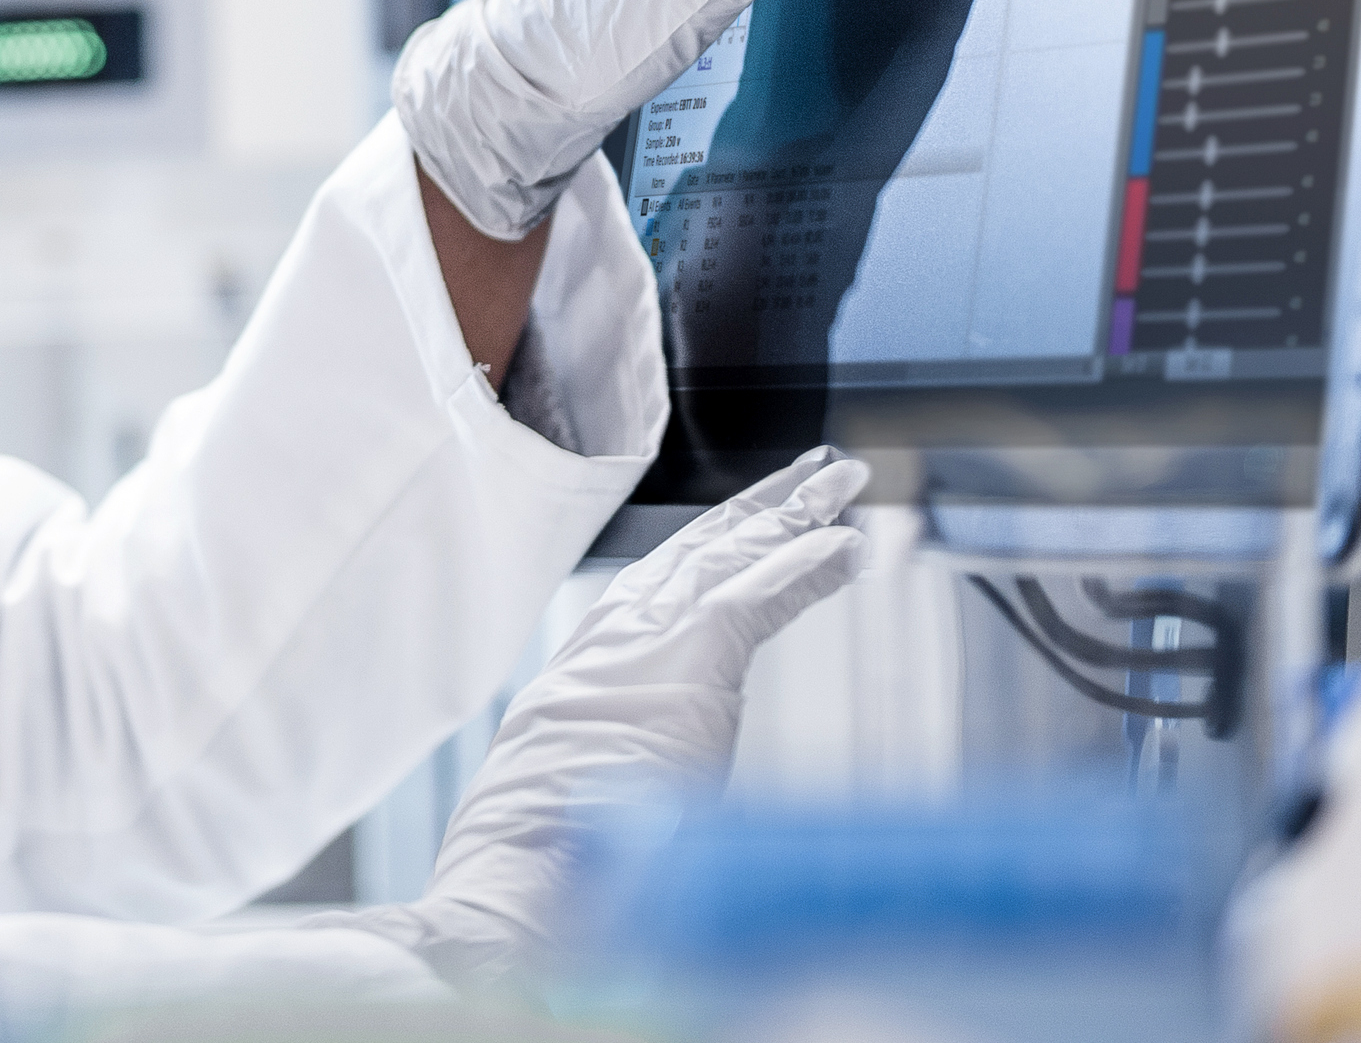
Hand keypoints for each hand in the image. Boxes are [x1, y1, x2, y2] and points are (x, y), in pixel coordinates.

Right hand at [350, 450, 870, 989]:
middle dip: (753, 513)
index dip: (705, 557)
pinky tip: (847, 546)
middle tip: (811, 475)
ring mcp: (642, 649)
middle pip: (690, 558)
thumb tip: (655, 824)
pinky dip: (805, 569)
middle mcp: (606, 650)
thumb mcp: (581, 817)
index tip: (747, 527)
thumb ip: (625, 793)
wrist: (513, 885)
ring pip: (726, 558)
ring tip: (842, 482)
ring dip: (790, 517)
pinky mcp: (685, 663)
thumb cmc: (542, 879)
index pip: (652, 597)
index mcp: (580, 686)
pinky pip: (758, 599)